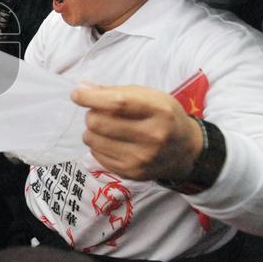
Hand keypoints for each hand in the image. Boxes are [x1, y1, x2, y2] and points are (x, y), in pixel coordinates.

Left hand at [72, 84, 204, 181]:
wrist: (185, 151)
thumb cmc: (163, 116)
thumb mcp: (149, 96)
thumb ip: (115, 91)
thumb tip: (81, 89)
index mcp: (159, 110)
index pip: (118, 103)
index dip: (91, 98)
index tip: (77, 94)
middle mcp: (152, 136)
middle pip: (99, 122)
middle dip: (91, 114)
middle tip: (99, 113)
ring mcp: (141, 158)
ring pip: (93, 140)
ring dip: (92, 130)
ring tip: (105, 128)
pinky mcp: (132, 173)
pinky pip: (97, 155)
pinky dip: (98, 145)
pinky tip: (111, 142)